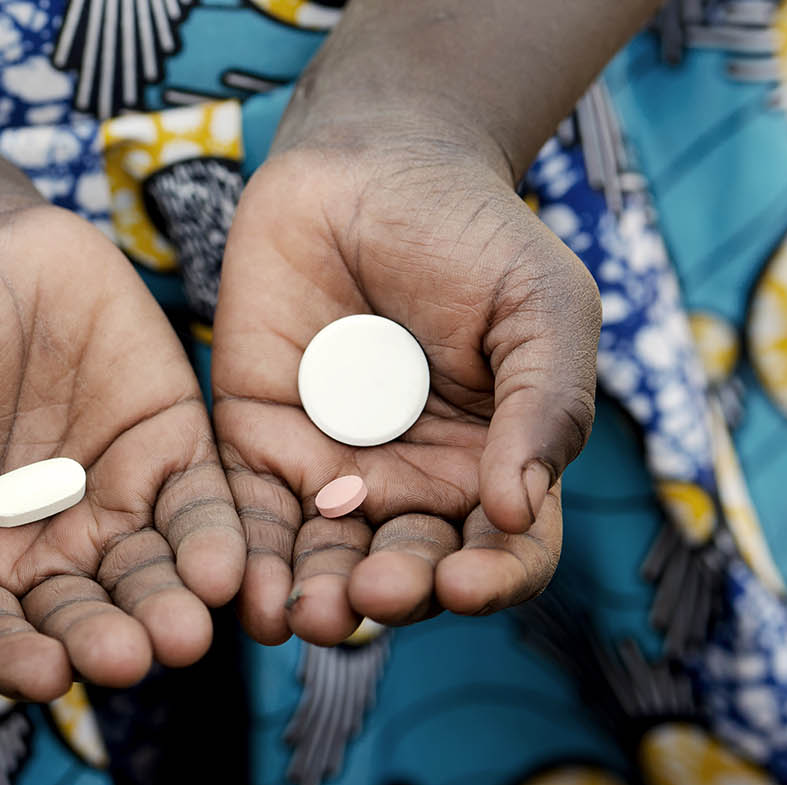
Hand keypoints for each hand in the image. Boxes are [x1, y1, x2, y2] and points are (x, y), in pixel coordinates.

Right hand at [0, 205, 244, 699]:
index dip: (13, 657)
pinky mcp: (170, 457)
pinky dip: (212, 542)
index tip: (45, 675)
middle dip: (104, 639)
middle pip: (77, 616)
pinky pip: (198, 511)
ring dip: (167, 608)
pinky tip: (222, 569)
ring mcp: (111, 508)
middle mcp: (42, 555)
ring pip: (145, 577)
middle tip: (129, 657)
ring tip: (185, 630)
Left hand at [212, 134, 599, 645]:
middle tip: (370, 593)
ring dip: (314, 597)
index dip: (492, 580)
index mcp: (493, 467)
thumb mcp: (540, 307)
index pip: (505, 554)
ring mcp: (331, 469)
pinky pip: (250, 513)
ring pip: (324, 560)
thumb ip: (546, 405)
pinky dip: (246, 556)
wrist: (368, 167)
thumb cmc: (472, 234)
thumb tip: (518, 511)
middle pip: (407, 570)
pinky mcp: (256, 444)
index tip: (463, 582)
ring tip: (304, 615)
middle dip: (391, 592)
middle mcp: (413, 486)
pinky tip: (240, 588)